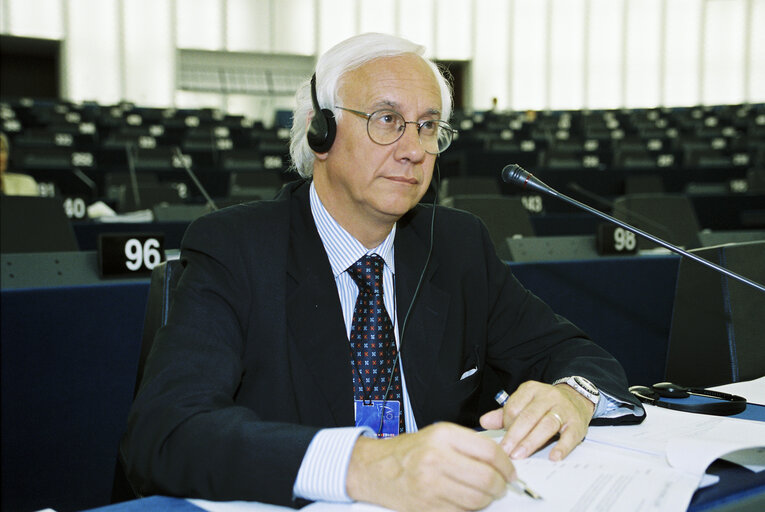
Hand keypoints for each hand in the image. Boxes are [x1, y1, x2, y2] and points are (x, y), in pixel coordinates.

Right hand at [346, 422, 515, 511]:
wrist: (375, 469)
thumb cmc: (409, 451)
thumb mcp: (438, 435)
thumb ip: (469, 444)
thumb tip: (502, 460)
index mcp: (443, 436)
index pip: (489, 452)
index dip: (507, 465)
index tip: (511, 471)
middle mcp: (436, 458)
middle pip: (487, 478)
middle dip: (501, 485)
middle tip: (502, 485)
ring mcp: (430, 485)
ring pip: (477, 499)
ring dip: (487, 499)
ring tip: (484, 493)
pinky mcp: (427, 507)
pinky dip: (469, 509)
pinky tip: (465, 500)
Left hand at [479, 380, 594, 461]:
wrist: (576, 398)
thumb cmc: (545, 405)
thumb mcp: (524, 403)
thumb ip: (504, 414)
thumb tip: (484, 421)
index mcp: (531, 390)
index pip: (513, 407)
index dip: (506, 424)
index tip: (503, 439)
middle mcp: (548, 397)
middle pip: (528, 417)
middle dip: (515, 436)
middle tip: (505, 452)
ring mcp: (564, 409)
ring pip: (546, 425)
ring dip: (531, 442)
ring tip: (519, 455)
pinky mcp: (577, 424)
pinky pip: (569, 436)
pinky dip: (562, 447)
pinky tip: (553, 457)